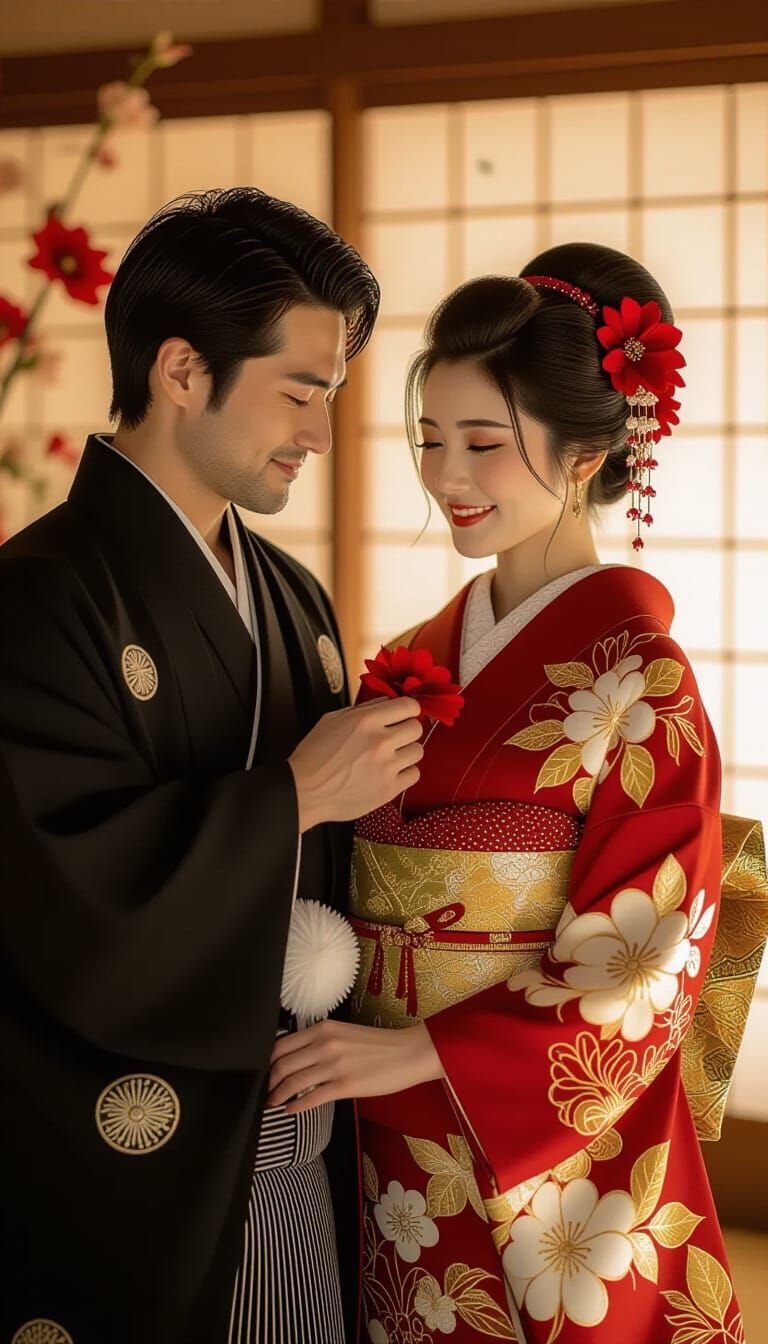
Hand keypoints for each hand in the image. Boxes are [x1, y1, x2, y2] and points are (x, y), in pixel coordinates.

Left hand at [267, 1019, 444, 1114]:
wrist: (408, 1052)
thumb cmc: (378, 1044)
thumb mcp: (344, 1033)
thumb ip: (320, 1041)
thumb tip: (296, 1058)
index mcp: (323, 1029)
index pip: (282, 1045)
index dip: (267, 1062)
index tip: (264, 1072)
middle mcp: (325, 1044)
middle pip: (282, 1065)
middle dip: (268, 1082)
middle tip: (265, 1092)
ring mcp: (335, 1065)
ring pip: (293, 1082)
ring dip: (278, 1096)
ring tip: (273, 1103)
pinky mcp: (346, 1086)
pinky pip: (312, 1099)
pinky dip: (296, 1106)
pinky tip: (291, 1110)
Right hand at [288, 697, 422, 831]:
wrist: (305, 791)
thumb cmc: (314, 756)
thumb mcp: (332, 720)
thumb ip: (363, 709)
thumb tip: (387, 704)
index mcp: (366, 721)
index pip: (408, 706)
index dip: (409, 710)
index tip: (405, 715)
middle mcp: (380, 742)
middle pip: (416, 728)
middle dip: (407, 730)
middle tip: (395, 737)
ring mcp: (387, 767)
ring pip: (417, 751)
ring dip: (406, 752)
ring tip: (390, 757)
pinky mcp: (389, 789)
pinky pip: (414, 774)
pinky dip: (404, 773)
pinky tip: (390, 772)